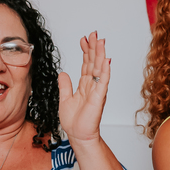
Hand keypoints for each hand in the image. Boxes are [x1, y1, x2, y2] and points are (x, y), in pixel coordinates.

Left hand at [58, 31, 108, 145]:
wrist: (78, 136)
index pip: (86, 64)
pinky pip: (103, 82)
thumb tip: (63, 73)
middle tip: (93, 34)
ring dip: (100, 54)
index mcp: (84, 85)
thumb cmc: (74, 121)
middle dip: (93, 48)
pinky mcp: (99, 98)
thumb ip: (65, 86)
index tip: (84, 39)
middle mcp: (92, 85)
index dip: (85, 51)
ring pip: (100, 69)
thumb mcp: (64, 99)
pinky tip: (107, 60)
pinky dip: (105, 71)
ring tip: (100, 41)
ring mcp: (97, 90)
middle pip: (94, 62)